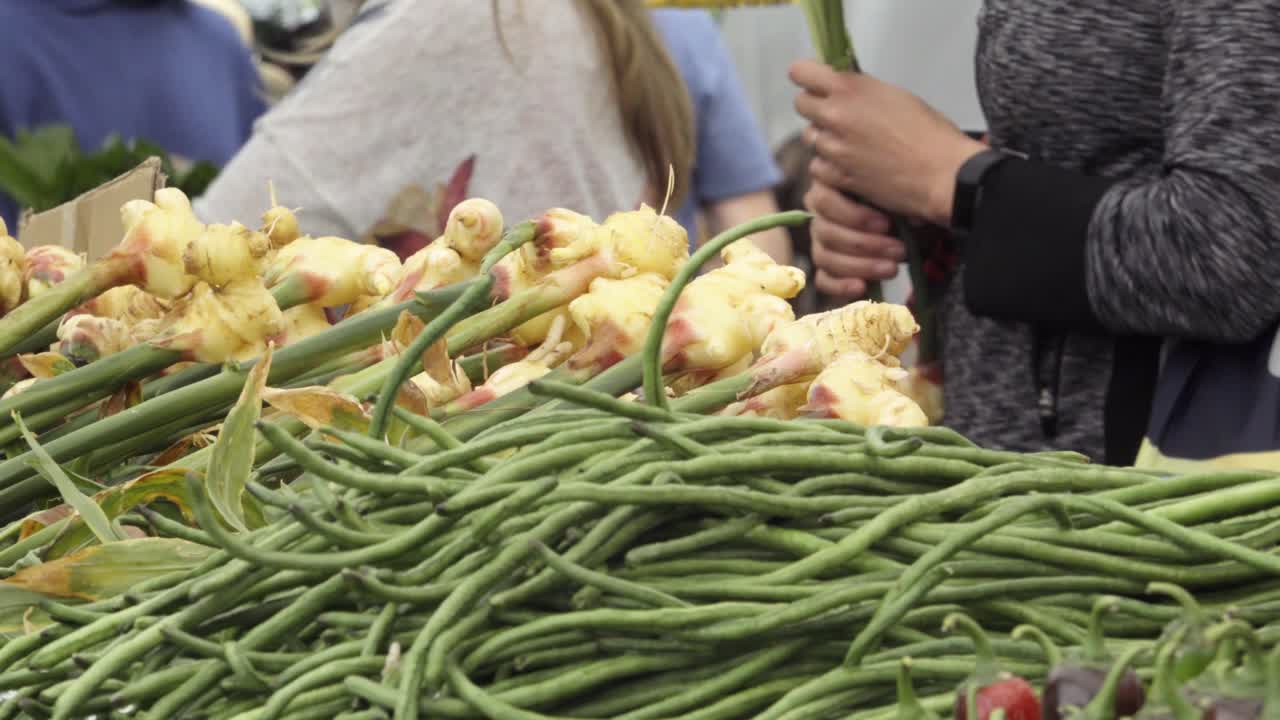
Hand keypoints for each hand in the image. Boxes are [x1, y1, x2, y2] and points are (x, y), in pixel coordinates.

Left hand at [790, 60, 985, 224]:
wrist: (941, 174)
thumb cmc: (929, 134)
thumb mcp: (894, 95)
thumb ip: (861, 90)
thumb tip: (844, 89)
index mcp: (851, 88)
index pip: (801, 72)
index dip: (807, 77)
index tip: (815, 82)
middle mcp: (836, 114)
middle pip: (801, 104)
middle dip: (816, 108)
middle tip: (835, 115)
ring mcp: (834, 147)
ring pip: (810, 137)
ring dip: (826, 140)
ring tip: (853, 144)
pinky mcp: (836, 175)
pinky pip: (818, 166)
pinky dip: (831, 167)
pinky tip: (852, 165)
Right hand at [805, 179, 903, 297]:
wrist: (914, 223)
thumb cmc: (903, 201)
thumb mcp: (898, 193)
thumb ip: (893, 196)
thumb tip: (910, 217)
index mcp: (829, 186)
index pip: (825, 203)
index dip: (854, 217)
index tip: (887, 225)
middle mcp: (819, 213)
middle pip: (825, 232)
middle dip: (864, 245)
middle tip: (899, 250)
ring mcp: (820, 242)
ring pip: (824, 257)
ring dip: (860, 266)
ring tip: (893, 269)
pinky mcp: (826, 268)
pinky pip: (823, 280)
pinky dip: (840, 286)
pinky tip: (862, 287)